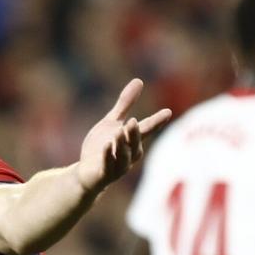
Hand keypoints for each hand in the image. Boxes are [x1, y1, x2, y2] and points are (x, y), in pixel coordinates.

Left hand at [75, 78, 170, 194]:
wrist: (87, 172)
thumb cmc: (102, 147)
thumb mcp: (111, 122)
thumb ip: (125, 104)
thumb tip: (139, 80)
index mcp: (133, 141)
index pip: (147, 129)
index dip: (156, 122)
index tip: (167, 112)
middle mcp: (129, 154)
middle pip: (134, 143)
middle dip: (134, 133)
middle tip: (133, 121)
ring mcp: (118, 166)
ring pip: (123, 156)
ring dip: (122, 144)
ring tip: (119, 132)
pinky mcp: (105, 174)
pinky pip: (108, 165)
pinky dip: (109, 156)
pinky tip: (108, 145)